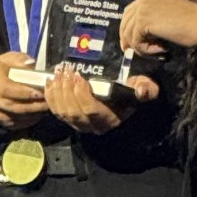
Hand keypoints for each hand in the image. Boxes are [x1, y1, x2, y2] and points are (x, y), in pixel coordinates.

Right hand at [0, 52, 47, 130]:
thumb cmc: (3, 68)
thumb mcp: (9, 58)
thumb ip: (20, 60)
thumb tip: (31, 63)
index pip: (6, 89)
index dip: (23, 92)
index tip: (40, 93)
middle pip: (12, 106)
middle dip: (33, 105)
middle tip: (49, 102)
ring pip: (16, 117)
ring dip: (33, 114)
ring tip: (48, 107)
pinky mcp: (1, 121)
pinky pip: (17, 124)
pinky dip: (30, 120)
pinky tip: (40, 113)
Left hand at [44, 66, 158, 133]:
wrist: (122, 102)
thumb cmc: (131, 93)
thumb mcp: (144, 88)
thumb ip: (146, 89)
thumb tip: (142, 91)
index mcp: (109, 118)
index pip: (91, 111)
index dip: (82, 95)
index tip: (79, 77)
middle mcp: (92, 126)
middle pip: (73, 113)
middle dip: (66, 91)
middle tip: (65, 71)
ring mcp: (79, 124)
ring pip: (62, 113)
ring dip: (57, 93)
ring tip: (59, 74)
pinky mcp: (69, 120)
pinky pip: (56, 112)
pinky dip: (50, 97)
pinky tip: (50, 82)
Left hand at [120, 0, 196, 54]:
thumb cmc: (193, 21)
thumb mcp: (168, 15)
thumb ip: (154, 18)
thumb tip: (139, 34)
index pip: (132, 11)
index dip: (130, 28)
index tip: (134, 42)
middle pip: (126, 20)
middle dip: (127, 37)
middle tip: (131, 51)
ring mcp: (142, 8)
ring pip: (129, 33)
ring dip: (141, 46)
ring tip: (157, 50)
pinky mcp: (142, 21)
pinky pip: (135, 41)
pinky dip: (146, 50)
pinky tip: (161, 49)